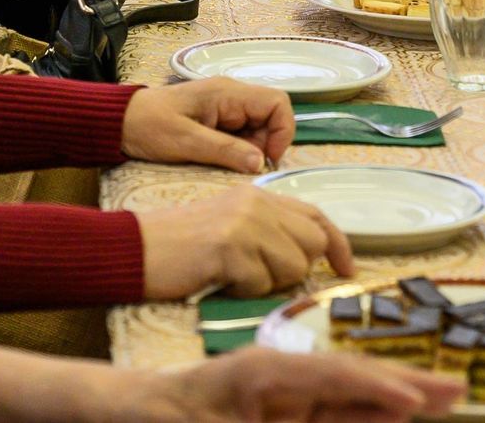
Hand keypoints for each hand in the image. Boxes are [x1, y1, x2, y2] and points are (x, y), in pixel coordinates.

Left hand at [121, 77, 294, 172]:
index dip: (282, 131)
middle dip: (264, 145)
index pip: (277, 102)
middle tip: (241, 167)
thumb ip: (225, 150)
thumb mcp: (185, 142)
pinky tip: (219, 162)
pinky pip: (241, 137)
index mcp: (227, 93)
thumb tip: (261, 162)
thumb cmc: (149, 126)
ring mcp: (224, 109)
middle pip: (270, 118)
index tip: (266, 159)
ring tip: (225, 164)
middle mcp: (231, 97)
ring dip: (250, 151)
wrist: (119, 123)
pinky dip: (238, 152)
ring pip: (257, 130)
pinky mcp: (216, 122)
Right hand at [135, 187, 355, 298]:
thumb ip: (269, 230)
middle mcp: (255, 202)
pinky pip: (261, 283)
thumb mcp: (231, 224)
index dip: (337, 243)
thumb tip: (309, 254)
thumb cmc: (181, 244)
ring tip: (234, 275)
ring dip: (268, 282)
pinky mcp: (230, 246)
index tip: (346, 268)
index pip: (315, 214)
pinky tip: (220, 279)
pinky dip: (244, 291)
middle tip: (262, 274)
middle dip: (297, 268)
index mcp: (257, 194)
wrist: (137, 247)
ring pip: (293, 266)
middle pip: (312, 242)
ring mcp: (244, 222)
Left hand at [140, 347, 464, 422]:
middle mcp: (281, 378)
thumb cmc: (161, 418)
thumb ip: (272, 421)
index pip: (330, 377)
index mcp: (262, 372)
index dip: (374, 389)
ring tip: (446, 398)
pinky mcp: (284, 415)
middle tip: (457, 389)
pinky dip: (369, 415)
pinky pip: (335, 414)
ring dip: (398, 399)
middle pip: (353, 379)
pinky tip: (401, 415)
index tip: (413, 401)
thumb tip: (332, 396)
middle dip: (405, 384)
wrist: (129, 412)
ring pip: (352, 398)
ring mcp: (285, 397)